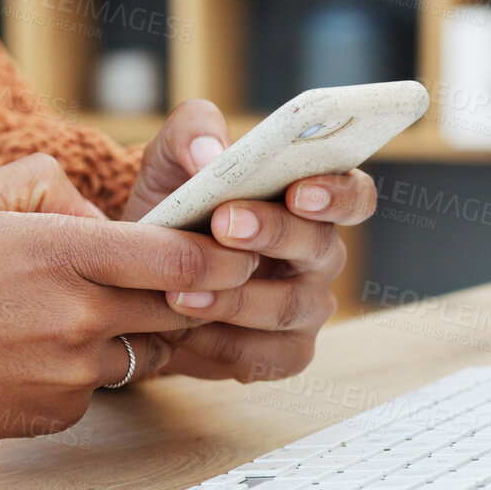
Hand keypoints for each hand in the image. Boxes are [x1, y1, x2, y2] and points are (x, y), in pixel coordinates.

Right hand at [0, 154, 258, 457]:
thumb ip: (49, 185)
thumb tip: (104, 211)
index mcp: (63, 253)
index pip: (182, 256)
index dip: (221, 251)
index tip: (236, 243)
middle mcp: (76, 318)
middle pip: (181, 308)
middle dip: (192, 293)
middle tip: (192, 276)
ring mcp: (67, 374)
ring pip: (144, 352)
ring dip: (136, 332)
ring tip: (86, 308)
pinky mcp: (53, 415)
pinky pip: (99, 387)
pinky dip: (87, 369)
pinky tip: (34, 350)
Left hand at [119, 99, 377, 382]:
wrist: (136, 277)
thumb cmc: (170, 210)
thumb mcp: (168, 160)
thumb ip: (191, 133)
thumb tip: (211, 153)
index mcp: (311, 201)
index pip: (354, 194)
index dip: (337, 194)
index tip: (300, 190)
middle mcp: (319, 255)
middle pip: (320, 246)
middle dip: (272, 233)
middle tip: (224, 222)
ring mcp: (306, 307)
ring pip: (290, 306)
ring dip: (235, 298)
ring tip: (181, 291)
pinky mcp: (283, 354)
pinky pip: (265, 356)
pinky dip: (220, 343)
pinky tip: (180, 329)